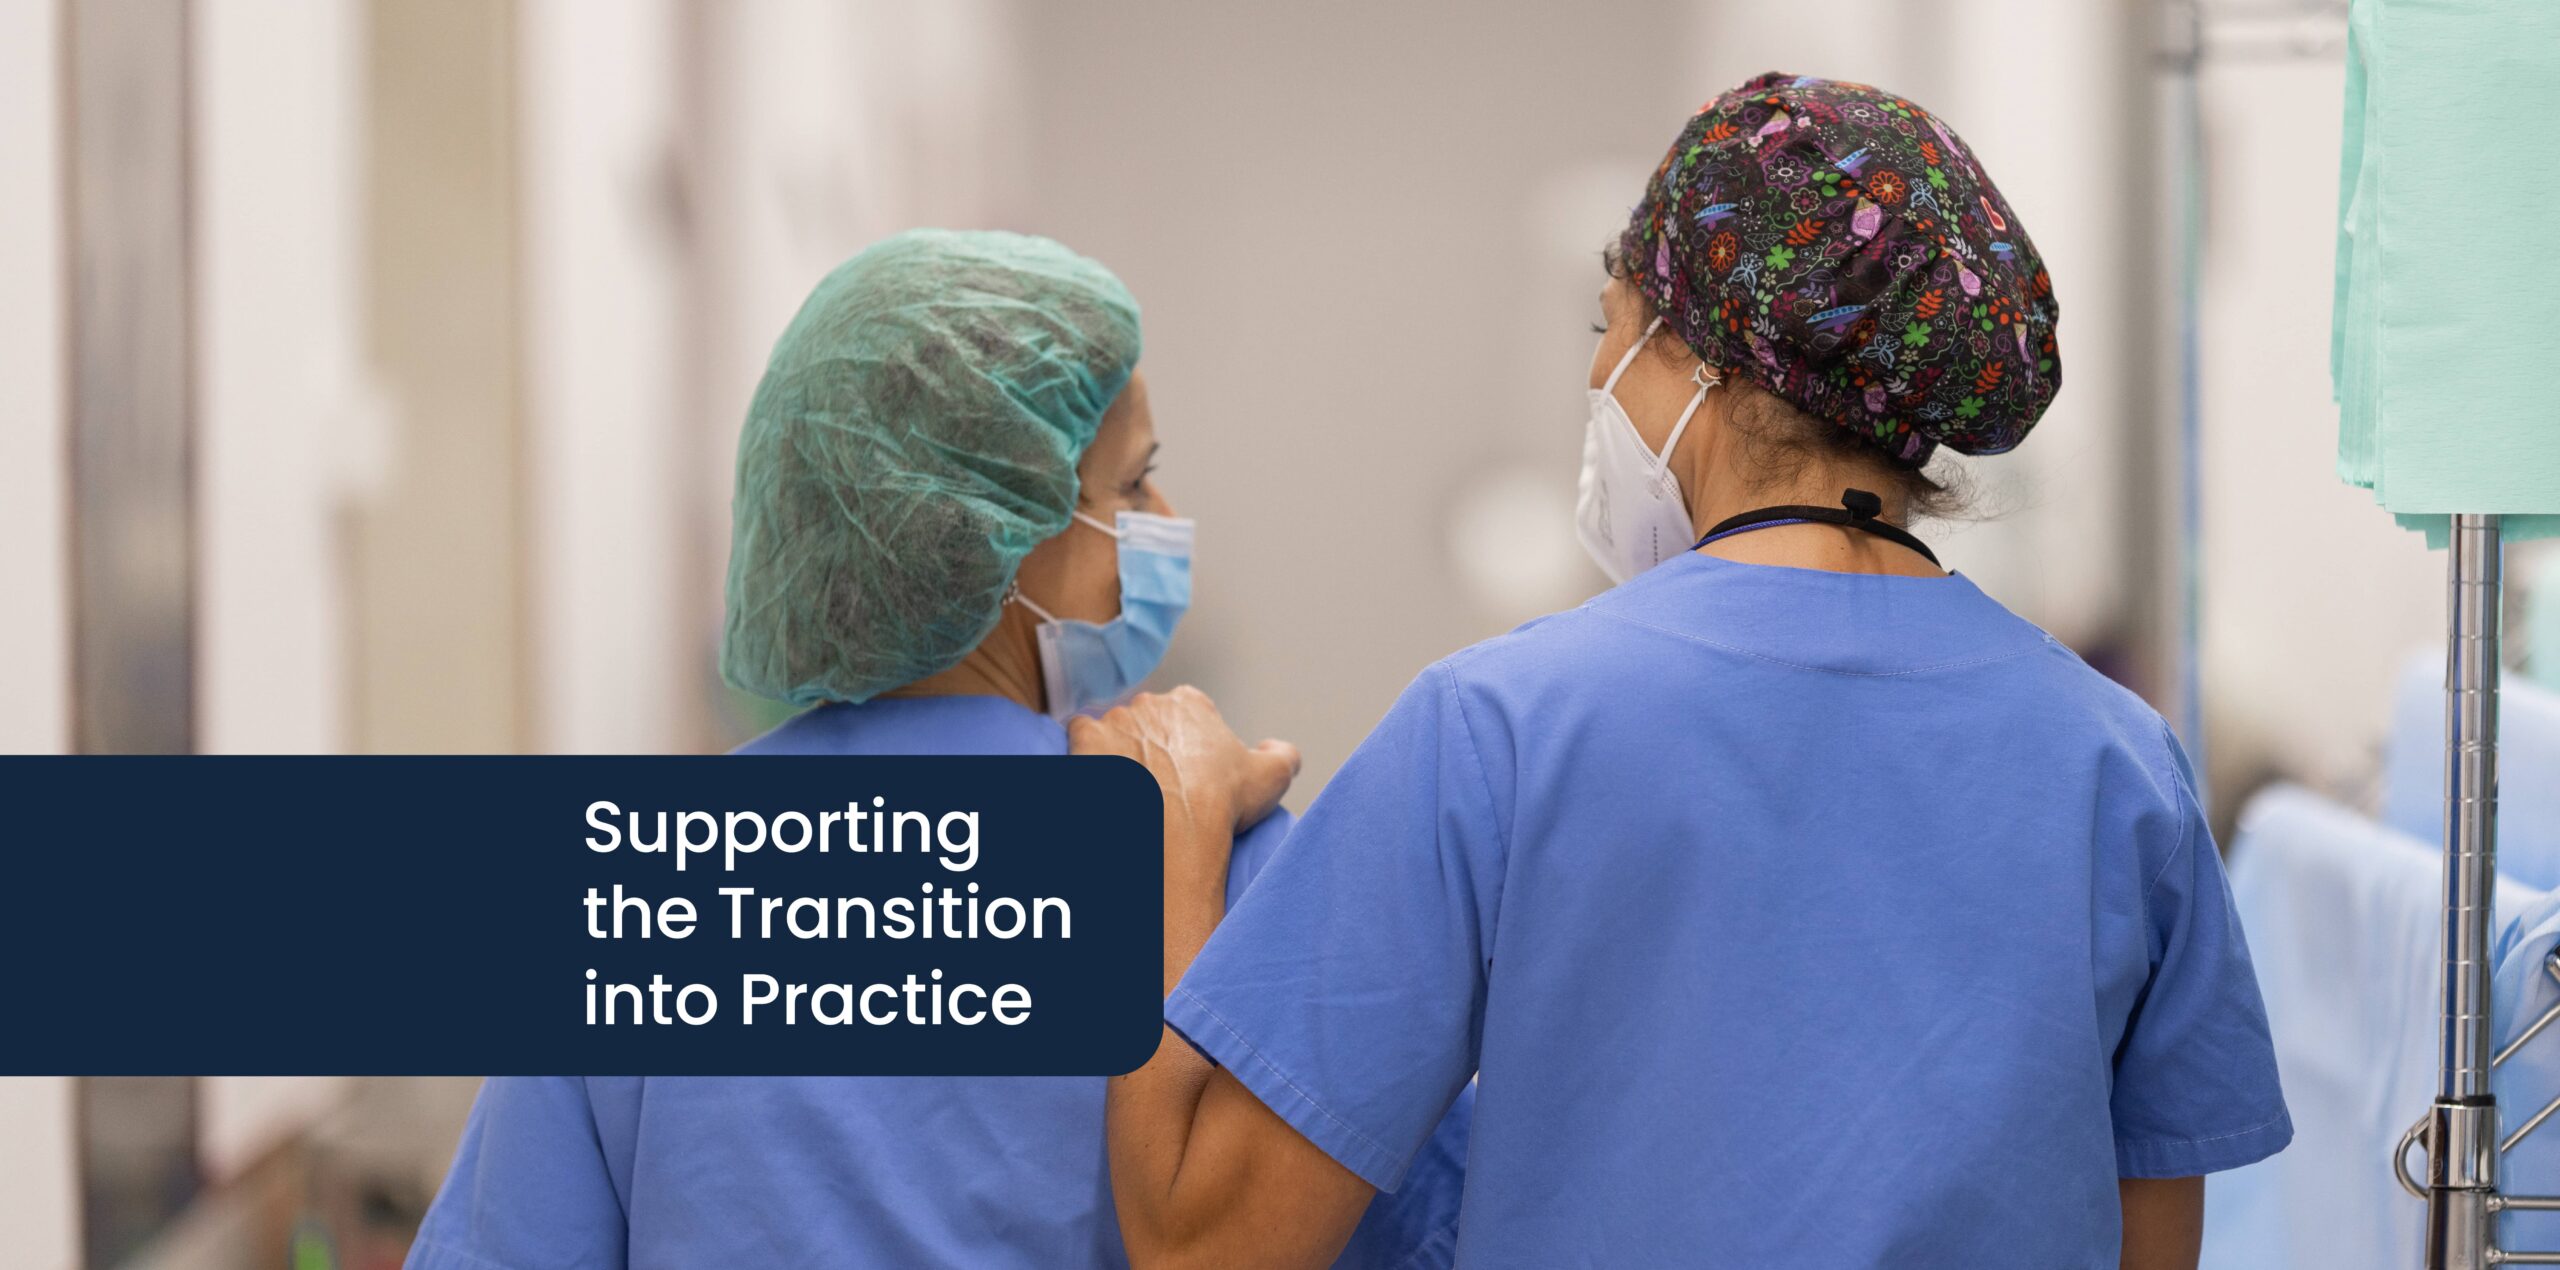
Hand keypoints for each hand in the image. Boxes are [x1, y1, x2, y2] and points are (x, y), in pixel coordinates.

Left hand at [1067, 687, 1299, 831]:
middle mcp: (1152, 703)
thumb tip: (1276, 748)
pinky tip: (1098, 780)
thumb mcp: (1272, 778)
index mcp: (1191, 704)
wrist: (1172, 831)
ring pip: (1113, 731)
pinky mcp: (1086, 739)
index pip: (1185, 712)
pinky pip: (1079, 739)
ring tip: (1124, 790)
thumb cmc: (1219, 805)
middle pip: (1147, 720)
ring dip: (1116, 753)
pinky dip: (1085, 756)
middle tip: (1155, 784)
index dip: (1187, 742)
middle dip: (1150, 745)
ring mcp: (1116, 720)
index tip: (1187, 770)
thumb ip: (1283, 754)